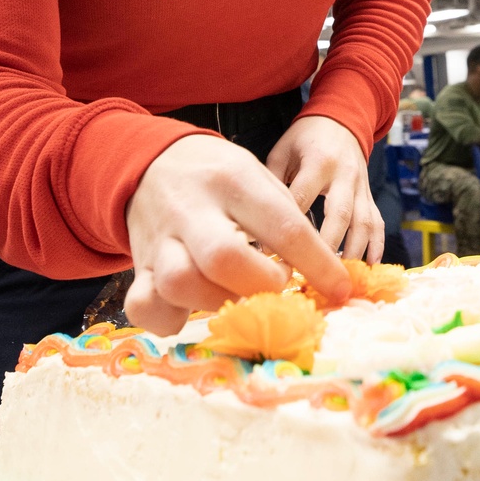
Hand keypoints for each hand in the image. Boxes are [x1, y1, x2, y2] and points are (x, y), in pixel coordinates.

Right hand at [124, 135, 349, 335]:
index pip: (284, 227)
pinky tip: (190, 308)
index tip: (341, 290)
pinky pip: (144, 306)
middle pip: (224, 258)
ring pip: (181, 284)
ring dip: (218, 302)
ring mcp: (159, 239)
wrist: (149, 161)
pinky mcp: (139, 266)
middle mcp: (193, 209)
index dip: (319, 266)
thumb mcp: (256, 176)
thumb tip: (325, 276)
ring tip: (234, 293)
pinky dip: (169, 319)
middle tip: (276, 285)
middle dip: (261, 285)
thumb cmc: (219, 176)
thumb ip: (285, 220)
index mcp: (234, 180)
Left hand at [267, 114, 383, 262]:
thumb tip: (255, 220)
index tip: (271, 253)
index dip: (288, 225)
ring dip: (352, 252)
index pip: (303, 197)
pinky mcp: (369, 196)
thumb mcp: (283, 150)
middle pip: (339, 214)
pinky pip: (377, 223)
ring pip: (362, 223)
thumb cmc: (305, 139)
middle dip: (326, 245)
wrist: (341, 121)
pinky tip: (369, 267)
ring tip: (339, 277)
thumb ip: (272, 180)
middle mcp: (343, 175)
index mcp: (318, 162)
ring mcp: (360, 187)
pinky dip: (375, 246)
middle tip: (310, 273)